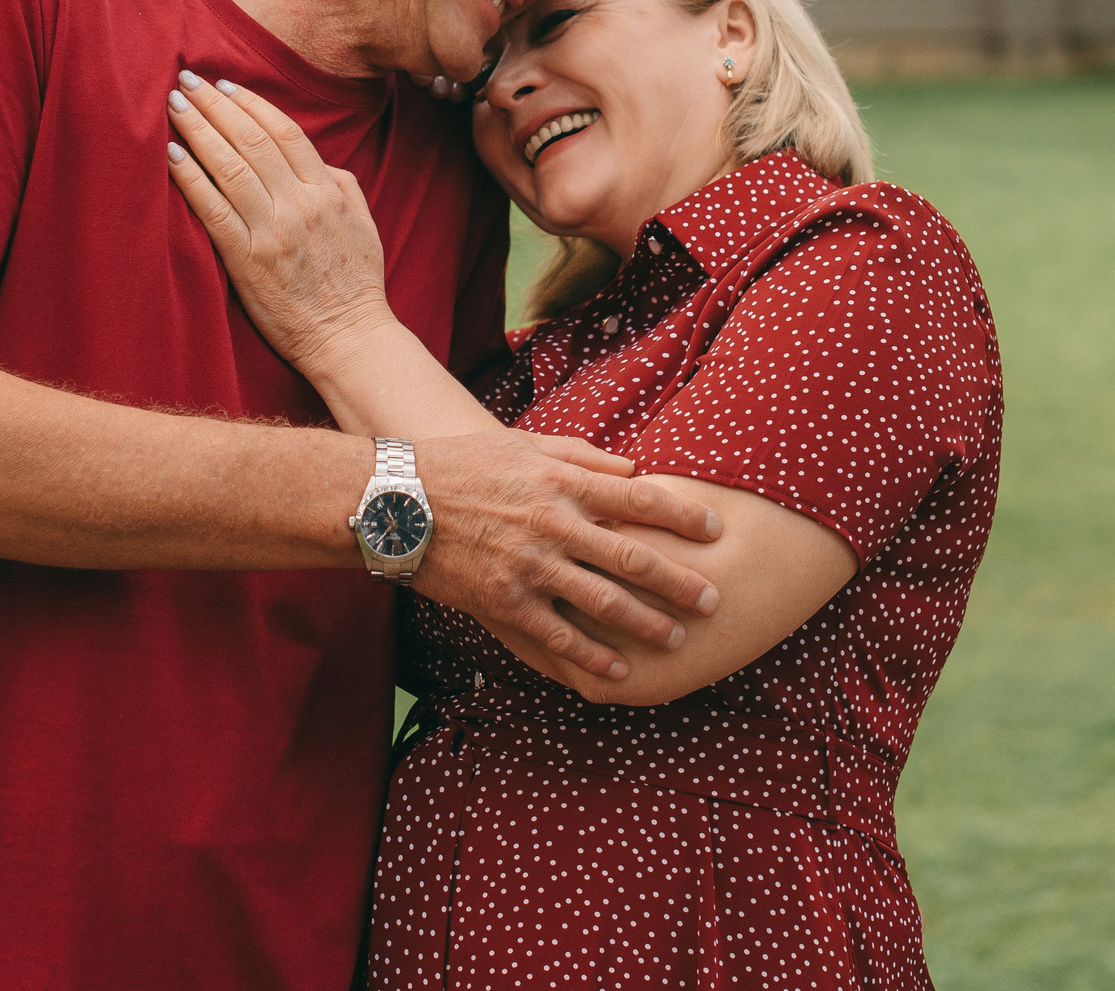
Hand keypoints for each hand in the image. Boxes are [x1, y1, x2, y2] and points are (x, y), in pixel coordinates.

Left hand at [165, 72, 394, 372]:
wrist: (348, 337)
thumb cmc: (355, 283)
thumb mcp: (362, 222)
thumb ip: (339, 184)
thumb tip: (311, 158)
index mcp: (327, 191)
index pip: (284, 132)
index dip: (250, 103)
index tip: (223, 85)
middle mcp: (299, 204)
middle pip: (250, 140)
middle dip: (214, 106)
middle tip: (186, 79)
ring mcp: (272, 231)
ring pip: (229, 166)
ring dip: (198, 130)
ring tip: (174, 105)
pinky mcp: (247, 260)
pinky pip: (213, 210)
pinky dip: (191, 178)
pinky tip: (172, 155)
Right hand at [408, 431, 723, 679]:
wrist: (398, 502)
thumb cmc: (465, 467)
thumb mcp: (525, 445)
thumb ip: (583, 457)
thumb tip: (636, 469)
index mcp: (561, 483)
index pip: (638, 498)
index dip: (683, 516)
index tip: (716, 530)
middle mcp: (552, 525)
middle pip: (632, 557)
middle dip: (678, 581)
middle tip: (713, 598)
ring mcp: (530, 567)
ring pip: (603, 602)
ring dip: (646, 623)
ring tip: (678, 638)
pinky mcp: (505, 602)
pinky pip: (559, 636)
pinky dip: (593, 656)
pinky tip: (620, 670)